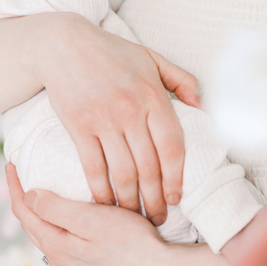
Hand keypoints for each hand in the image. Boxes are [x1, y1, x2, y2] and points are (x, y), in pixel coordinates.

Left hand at [6, 163, 176, 265]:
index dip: (14, 186)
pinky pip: (64, 245)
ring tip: (42, 191)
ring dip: (40, 214)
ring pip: (48, 236)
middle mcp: (61, 262)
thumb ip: (56, 209)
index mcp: (57, 247)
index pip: (24, 213)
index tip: (12, 163)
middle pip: (33, 226)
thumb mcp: (91, 219)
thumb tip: (29, 196)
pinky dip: (57, 226)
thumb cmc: (130, 242)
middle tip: (23, 174)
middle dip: (24, 199)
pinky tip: (68, 218)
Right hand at [23, 14, 201, 224]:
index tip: (177, 198)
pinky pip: (93, 168)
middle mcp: (130, 111)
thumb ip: (182, 80)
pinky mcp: (79, 127)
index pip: (172, 147)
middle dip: (155, 200)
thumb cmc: (111, 52)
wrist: (64, 45)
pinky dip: (101, 191)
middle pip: (149, 167)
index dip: (176, 178)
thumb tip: (203, 108)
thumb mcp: (152, 58)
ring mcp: (103, 120)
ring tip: (134, 219)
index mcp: (153, 96)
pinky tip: (106, 205)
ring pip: (122, 173)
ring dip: (130, 202)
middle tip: (158, 220)